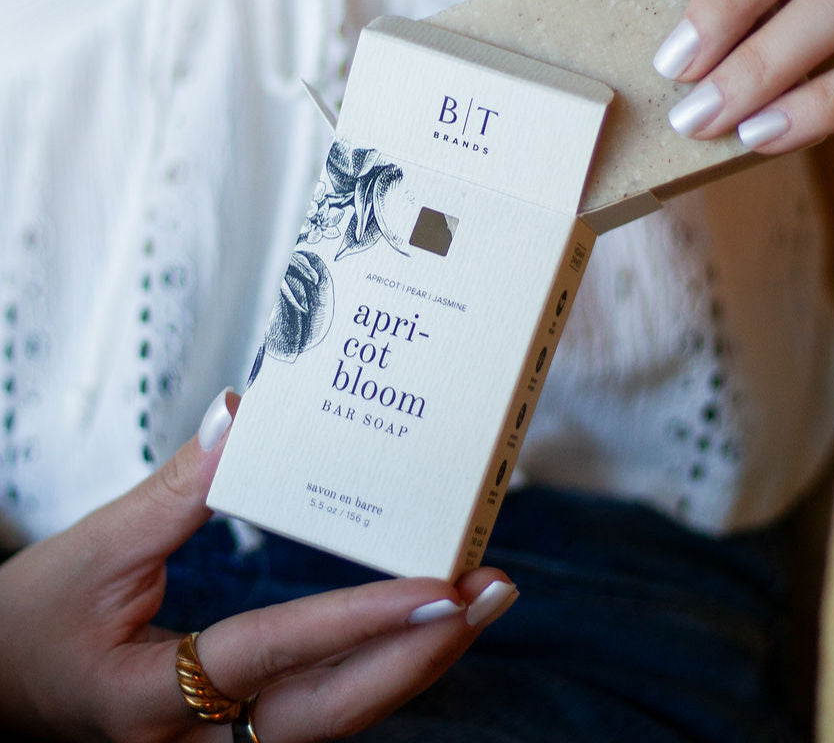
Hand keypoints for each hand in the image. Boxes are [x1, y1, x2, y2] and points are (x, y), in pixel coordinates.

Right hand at [0, 390, 515, 742]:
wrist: (0, 692)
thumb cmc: (35, 626)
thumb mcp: (92, 553)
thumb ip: (173, 490)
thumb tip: (241, 416)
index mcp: (148, 699)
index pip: (270, 656)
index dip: (356, 623)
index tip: (436, 589)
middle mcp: (197, 742)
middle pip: (331, 712)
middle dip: (421, 653)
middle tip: (492, 592)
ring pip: (338, 718)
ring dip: (414, 660)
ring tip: (479, 603)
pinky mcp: (237, 733)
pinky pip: (324, 707)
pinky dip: (380, 665)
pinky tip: (423, 625)